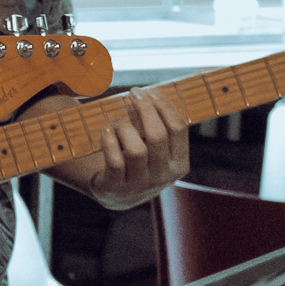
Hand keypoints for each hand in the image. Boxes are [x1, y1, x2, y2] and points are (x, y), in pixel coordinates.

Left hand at [56, 87, 191, 209]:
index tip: (150, 92)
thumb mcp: (156, 149)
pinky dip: (109, 141)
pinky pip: (114, 161)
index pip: (178, 128)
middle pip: (157, 136)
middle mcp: (162, 176)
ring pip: (136, 149)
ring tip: (117, 120)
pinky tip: (105, 130)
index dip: (164, 106)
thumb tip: (150, 93)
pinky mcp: (115, 187)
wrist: (117, 193)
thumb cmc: (138, 161)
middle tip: (133, 94)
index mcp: (179, 164)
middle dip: (145, 109)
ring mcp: (139, 184)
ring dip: (125, 127)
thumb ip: (159, 126)